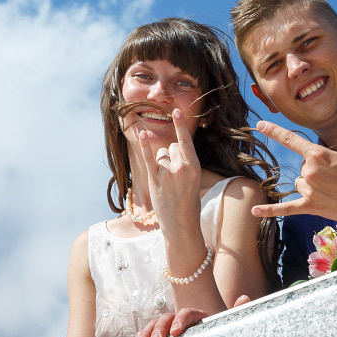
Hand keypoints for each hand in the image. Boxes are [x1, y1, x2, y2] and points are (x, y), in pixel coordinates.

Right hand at [133, 296, 251, 336]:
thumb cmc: (222, 333)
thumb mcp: (229, 325)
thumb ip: (237, 312)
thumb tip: (245, 297)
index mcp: (198, 315)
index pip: (187, 313)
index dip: (181, 321)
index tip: (176, 333)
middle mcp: (182, 318)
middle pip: (168, 318)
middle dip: (160, 329)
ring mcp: (172, 326)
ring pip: (156, 324)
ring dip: (147, 332)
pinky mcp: (164, 336)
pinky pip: (150, 333)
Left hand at [138, 108, 201, 234]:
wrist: (181, 225)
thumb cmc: (189, 202)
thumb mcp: (194, 179)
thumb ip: (184, 162)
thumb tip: (170, 147)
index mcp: (194, 166)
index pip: (186, 141)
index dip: (181, 125)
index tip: (176, 111)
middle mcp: (180, 167)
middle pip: (171, 147)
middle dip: (171, 155)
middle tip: (175, 175)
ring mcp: (167, 174)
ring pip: (161, 154)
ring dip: (161, 163)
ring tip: (167, 182)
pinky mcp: (155, 181)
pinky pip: (149, 159)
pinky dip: (145, 146)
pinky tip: (141, 134)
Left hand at [250, 121, 336, 224]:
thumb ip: (324, 162)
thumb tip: (315, 172)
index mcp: (319, 154)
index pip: (291, 140)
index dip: (274, 131)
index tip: (260, 125)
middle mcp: (311, 170)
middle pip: (303, 170)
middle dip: (317, 175)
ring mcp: (311, 190)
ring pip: (302, 186)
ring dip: (314, 189)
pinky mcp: (314, 208)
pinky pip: (287, 209)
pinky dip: (270, 211)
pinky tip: (255, 212)